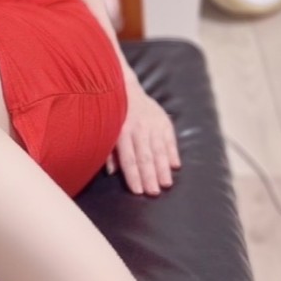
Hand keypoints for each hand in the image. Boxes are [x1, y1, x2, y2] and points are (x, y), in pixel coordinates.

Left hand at [105, 76, 181, 195]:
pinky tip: (175, 166)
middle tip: (154, 193)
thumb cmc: (112, 114)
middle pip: (145, 156)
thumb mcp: (105, 130)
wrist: (125, 88)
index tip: (138, 191)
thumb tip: (112, 172)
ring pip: (160, 149)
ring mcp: (153, 123)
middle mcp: (138, 128)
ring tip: (166, 184)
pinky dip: (173, 152)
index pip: (129, 158)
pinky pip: (170, 138)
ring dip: (163, 168)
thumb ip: (108, 151)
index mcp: (121, 132)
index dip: (133, 176)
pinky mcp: (164, 120)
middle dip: (150, 176)